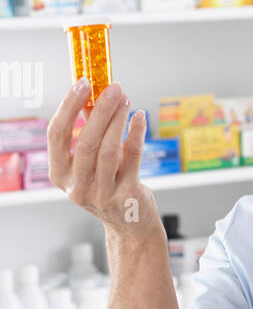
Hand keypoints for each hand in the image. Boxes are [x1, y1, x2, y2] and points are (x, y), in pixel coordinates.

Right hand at [47, 79, 159, 238]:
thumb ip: (88, 132)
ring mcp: (102, 194)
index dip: (68, 107)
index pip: (56, 135)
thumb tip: (94, 94)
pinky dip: (136, 133)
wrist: (130, 225)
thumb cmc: (108, 186)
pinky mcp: (127, 195)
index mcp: (60, 175)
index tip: (82, 84)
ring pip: (109, 150)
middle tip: (113, 88)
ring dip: (118, 120)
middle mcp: (77, 187)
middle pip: (86, 142)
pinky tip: (140, 117)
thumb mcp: (89, 165)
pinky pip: (132, 158)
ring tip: (126, 99)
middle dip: (100, 111)